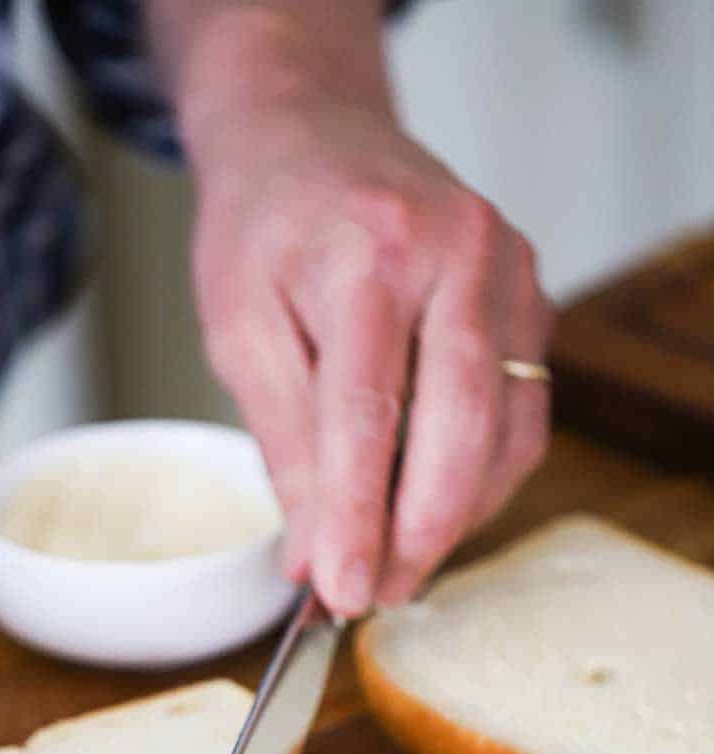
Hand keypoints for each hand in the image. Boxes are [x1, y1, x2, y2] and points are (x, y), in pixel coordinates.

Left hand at [178, 10, 552, 614]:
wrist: (315, 138)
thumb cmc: (267, 228)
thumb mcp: (241, 330)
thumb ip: (283, 444)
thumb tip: (311, 555)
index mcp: (367, 249)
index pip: (366, 411)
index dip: (354, 516)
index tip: (340, 591)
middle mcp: (457, 251)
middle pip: (460, 425)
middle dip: (418, 532)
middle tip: (377, 596)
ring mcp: (509, 271)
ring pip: (506, 431)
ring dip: (455, 518)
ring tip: (396, 566)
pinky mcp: (532, 299)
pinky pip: (523, 413)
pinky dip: (482, 479)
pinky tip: (434, 510)